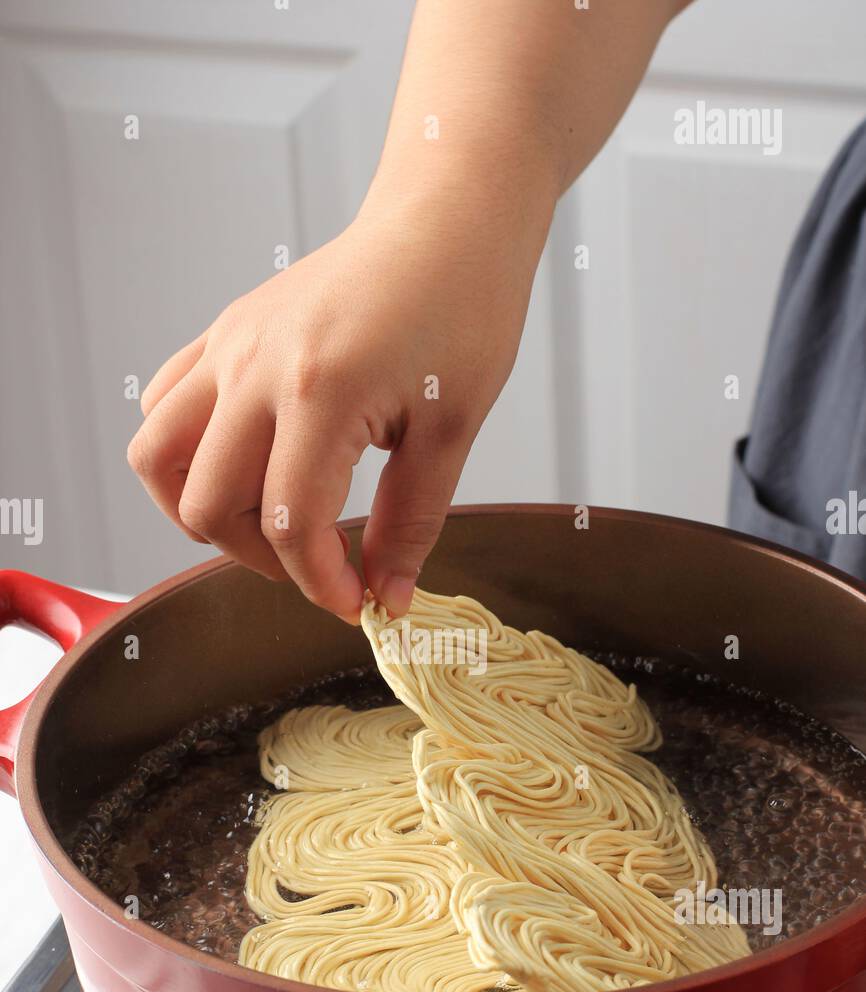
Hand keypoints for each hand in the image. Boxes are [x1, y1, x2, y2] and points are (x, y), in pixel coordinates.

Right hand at [127, 189, 547, 620]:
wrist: (445, 222)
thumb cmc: (463, 308)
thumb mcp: (453, 430)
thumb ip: (411, 522)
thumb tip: (387, 595)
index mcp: (320, 391)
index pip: (290, 524)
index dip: (321, 583)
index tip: (356, 602)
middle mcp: (255, 367)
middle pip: (209, 504)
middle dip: (263, 559)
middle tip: (320, 564)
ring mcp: (229, 346)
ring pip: (158, 457)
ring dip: (201, 510)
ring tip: (265, 522)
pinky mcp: (223, 334)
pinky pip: (164, 407)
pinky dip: (185, 454)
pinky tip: (246, 465)